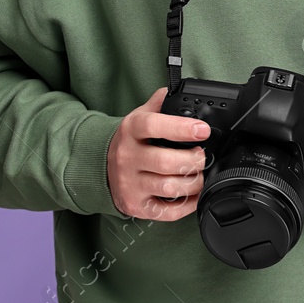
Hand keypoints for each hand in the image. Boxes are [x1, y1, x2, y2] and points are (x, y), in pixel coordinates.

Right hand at [105, 87, 208, 220]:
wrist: (101, 166)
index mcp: (131, 131)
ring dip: (193, 183)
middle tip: (202, 156)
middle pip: (166, 162)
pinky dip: (187, 205)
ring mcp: (130, 184)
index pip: (154, 126)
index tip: (203, 129)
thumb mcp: (139, 116)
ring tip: (198, 174)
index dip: (181, 128)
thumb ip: (159, 103)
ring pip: (169, 188)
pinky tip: (193, 194)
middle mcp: (127, 158)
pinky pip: (167, 212)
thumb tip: (177, 91)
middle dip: (193, 160)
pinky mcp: (135, 206)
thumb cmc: (129, 141)